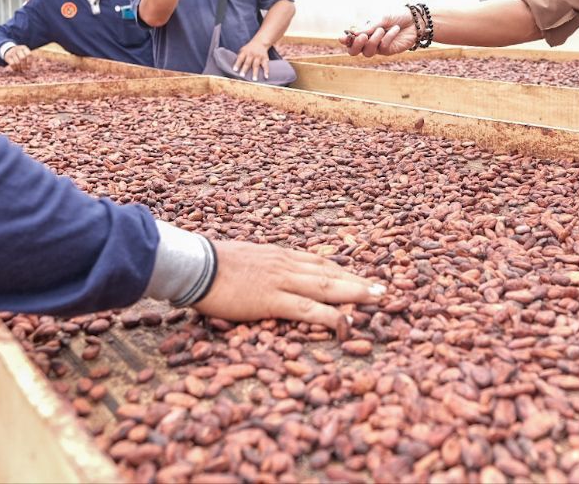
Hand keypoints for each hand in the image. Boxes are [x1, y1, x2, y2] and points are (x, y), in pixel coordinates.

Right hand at [2, 44, 31, 70]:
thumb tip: (30, 67)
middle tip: (25, 69)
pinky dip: (15, 68)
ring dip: (20, 68)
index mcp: (24, 48)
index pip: (28, 54)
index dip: (30, 61)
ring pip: (17, 62)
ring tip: (21, 70)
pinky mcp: (8, 57)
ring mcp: (12, 53)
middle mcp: (18, 49)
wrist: (9, 49)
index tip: (29, 65)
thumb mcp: (24, 52)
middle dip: (24, 65)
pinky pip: (12, 64)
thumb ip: (28, 58)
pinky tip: (16, 69)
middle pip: (22, 58)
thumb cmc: (20, 53)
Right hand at [198, 241, 385, 328]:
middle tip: (384, 288)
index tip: (359, 276)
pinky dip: (331, 315)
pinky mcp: (273, 300)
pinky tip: (347, 322)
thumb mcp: (242, 258)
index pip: (318, 262)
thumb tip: (261, 272)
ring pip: (328, 287)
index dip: (341, 270)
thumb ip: (258, 265)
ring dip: (356, 293)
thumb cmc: (209, 264)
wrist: (195, 264)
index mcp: (279, 255)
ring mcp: (282, 281)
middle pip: (330, 272)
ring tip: (379, 298)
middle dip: (358, 281)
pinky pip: (308, 309)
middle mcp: (286, 265)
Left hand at [233, 40, 270, 80]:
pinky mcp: (265, 58)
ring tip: (254, 79)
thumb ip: (240, 57)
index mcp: (245, 52)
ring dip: (255, 73)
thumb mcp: (243, 50)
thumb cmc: (249, 48)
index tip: (235, 70)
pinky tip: (266, 77)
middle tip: (242, 76)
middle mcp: (252, 54)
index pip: (240, 58)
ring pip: (256, 65)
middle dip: (244, 69)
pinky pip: (266, 65)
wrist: (260, 42)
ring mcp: (259, 57)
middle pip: (248, 63)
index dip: (237, 64)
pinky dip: (266, 71)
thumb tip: (235, 68)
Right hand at [340, 10, 417, 56]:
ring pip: (367, 52)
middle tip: (362, 37)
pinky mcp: (388, 51)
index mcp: (364, 30)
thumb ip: (369, 27)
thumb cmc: (396, 15)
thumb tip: (354, 33)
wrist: (415, 20)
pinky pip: (382, 48)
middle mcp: (368, 40)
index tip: (343, 38)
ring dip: (373, 40)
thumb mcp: (382, 18)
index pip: (349, 39)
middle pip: (354, 51)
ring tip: (381, 29)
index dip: (345, 40)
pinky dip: (388, 38)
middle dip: (356, 46)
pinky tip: (395, 29)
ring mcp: (377, 47)